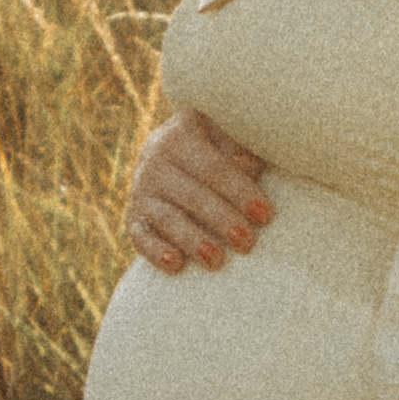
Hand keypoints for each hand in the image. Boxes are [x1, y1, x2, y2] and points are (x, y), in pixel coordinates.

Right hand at [127, 109, 271, 272]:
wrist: (175, 151)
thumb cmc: (218, 147)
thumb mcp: (230, 137)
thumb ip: (242, 149)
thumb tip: (248, 165)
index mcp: (180, 134)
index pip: (213, 167)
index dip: (239, 191)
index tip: (265, 214)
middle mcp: (154, 159)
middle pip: (191, 194)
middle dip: (220, 219)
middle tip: (246, 242)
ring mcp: (141, 189)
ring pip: (166, 217)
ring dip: (191, 239)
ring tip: (216, 260)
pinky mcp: (133, 216)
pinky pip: (140, 235)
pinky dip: (155, 250)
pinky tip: (175, 265)